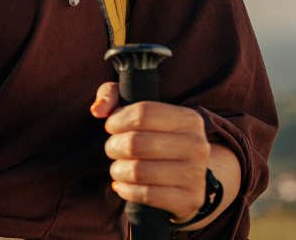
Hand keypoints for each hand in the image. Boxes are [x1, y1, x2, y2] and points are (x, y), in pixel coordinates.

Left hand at [91, 82, 209, 223]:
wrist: (188, 177)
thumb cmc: (155, 136)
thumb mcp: (138, 109)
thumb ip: (112, 96)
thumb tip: (97, 110)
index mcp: (189, 119)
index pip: (142, 113)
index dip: (117, 120)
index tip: (111, 127)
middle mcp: (197, 145)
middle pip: (135, 143)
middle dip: (113, 146)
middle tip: (113, 149)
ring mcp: (195, 175)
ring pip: (137, 171)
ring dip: (118, 170)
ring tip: (119, 167)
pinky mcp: (189, 200)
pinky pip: (145, 195)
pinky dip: (126, 190)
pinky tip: (124, 185)